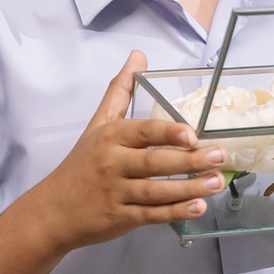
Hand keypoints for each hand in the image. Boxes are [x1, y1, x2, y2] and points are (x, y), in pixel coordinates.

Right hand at [22, 51, 227, 251]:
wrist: (53, 210)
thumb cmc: (81, 164)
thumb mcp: (97, 125)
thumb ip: (119, 91)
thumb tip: (137, 55)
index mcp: (110, 138)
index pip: (142, 132)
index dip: (168, 133)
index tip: (192, 134)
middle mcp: (112, 164)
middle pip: (154, 162)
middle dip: (189, 160)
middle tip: (220, 155)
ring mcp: (117, 193)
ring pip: (157, 191)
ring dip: (190, 187)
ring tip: (217, 182)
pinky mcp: (121, 218)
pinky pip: (152, 215)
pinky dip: (176, 212)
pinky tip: (198, 206)